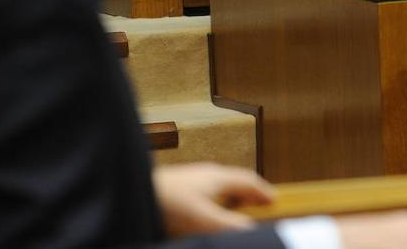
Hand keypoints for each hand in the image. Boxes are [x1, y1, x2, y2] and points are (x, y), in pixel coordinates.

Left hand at [153, 162, 273, 235]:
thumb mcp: (205, 219)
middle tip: (258, 208)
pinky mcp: (177, 190)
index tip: (274, 200)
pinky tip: (205, 219)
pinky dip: (214, 205)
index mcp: (217, 176)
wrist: (132, 193)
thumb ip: (231, 226)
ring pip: (219, 189)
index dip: (263, 191)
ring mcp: (191, 180)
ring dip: (231, 201)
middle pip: (235, 183)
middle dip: (248, 196)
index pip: (249, 180)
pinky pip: (204, 195)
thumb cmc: (165, 201)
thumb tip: (253, 230)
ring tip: (234, 216)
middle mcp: (206, 175)